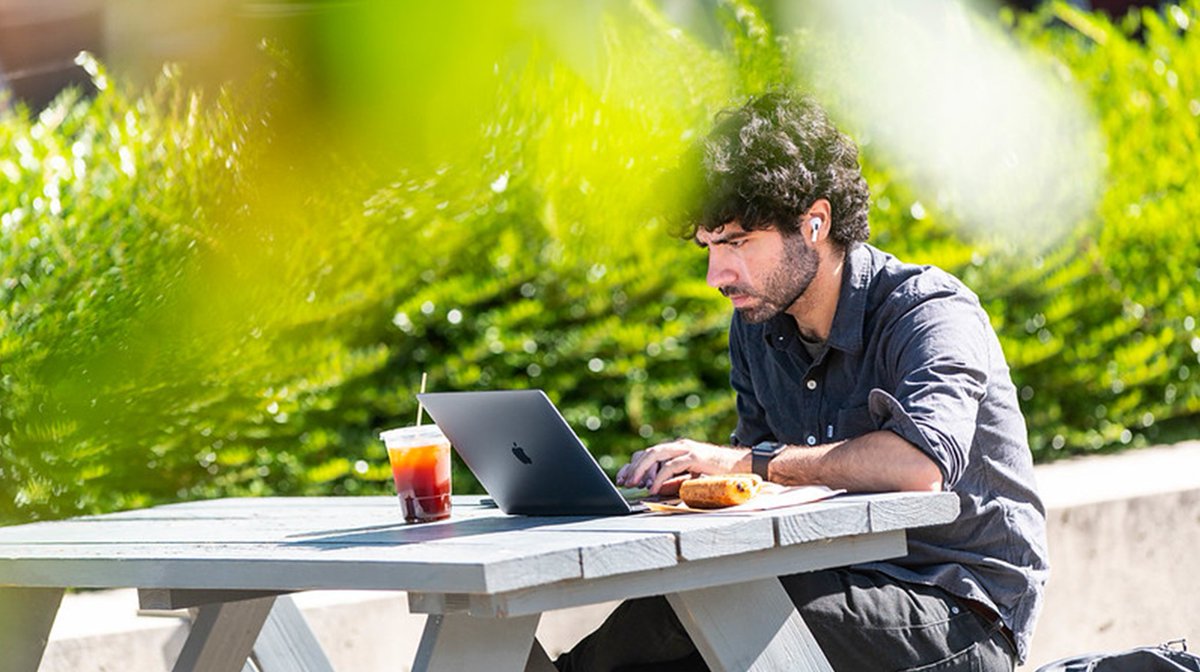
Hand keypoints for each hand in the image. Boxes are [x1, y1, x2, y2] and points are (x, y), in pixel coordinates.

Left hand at [615, 439, 749, 494]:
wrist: (740, 466)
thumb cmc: (715, 473)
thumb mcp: (689, 475)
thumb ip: (671, 478)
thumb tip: (651, 487)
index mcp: (675, 449)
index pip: (647, 453)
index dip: (632, 465)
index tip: (622, 478)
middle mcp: (678, 446)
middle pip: (648, 452)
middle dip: (633, 467)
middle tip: (623, 482)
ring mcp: (686, 449)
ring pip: (656, 454)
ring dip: (642, 470)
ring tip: (633, 483)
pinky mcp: (694, 457)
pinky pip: (671, 466)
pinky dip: (660, 477)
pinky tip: (652, 488)